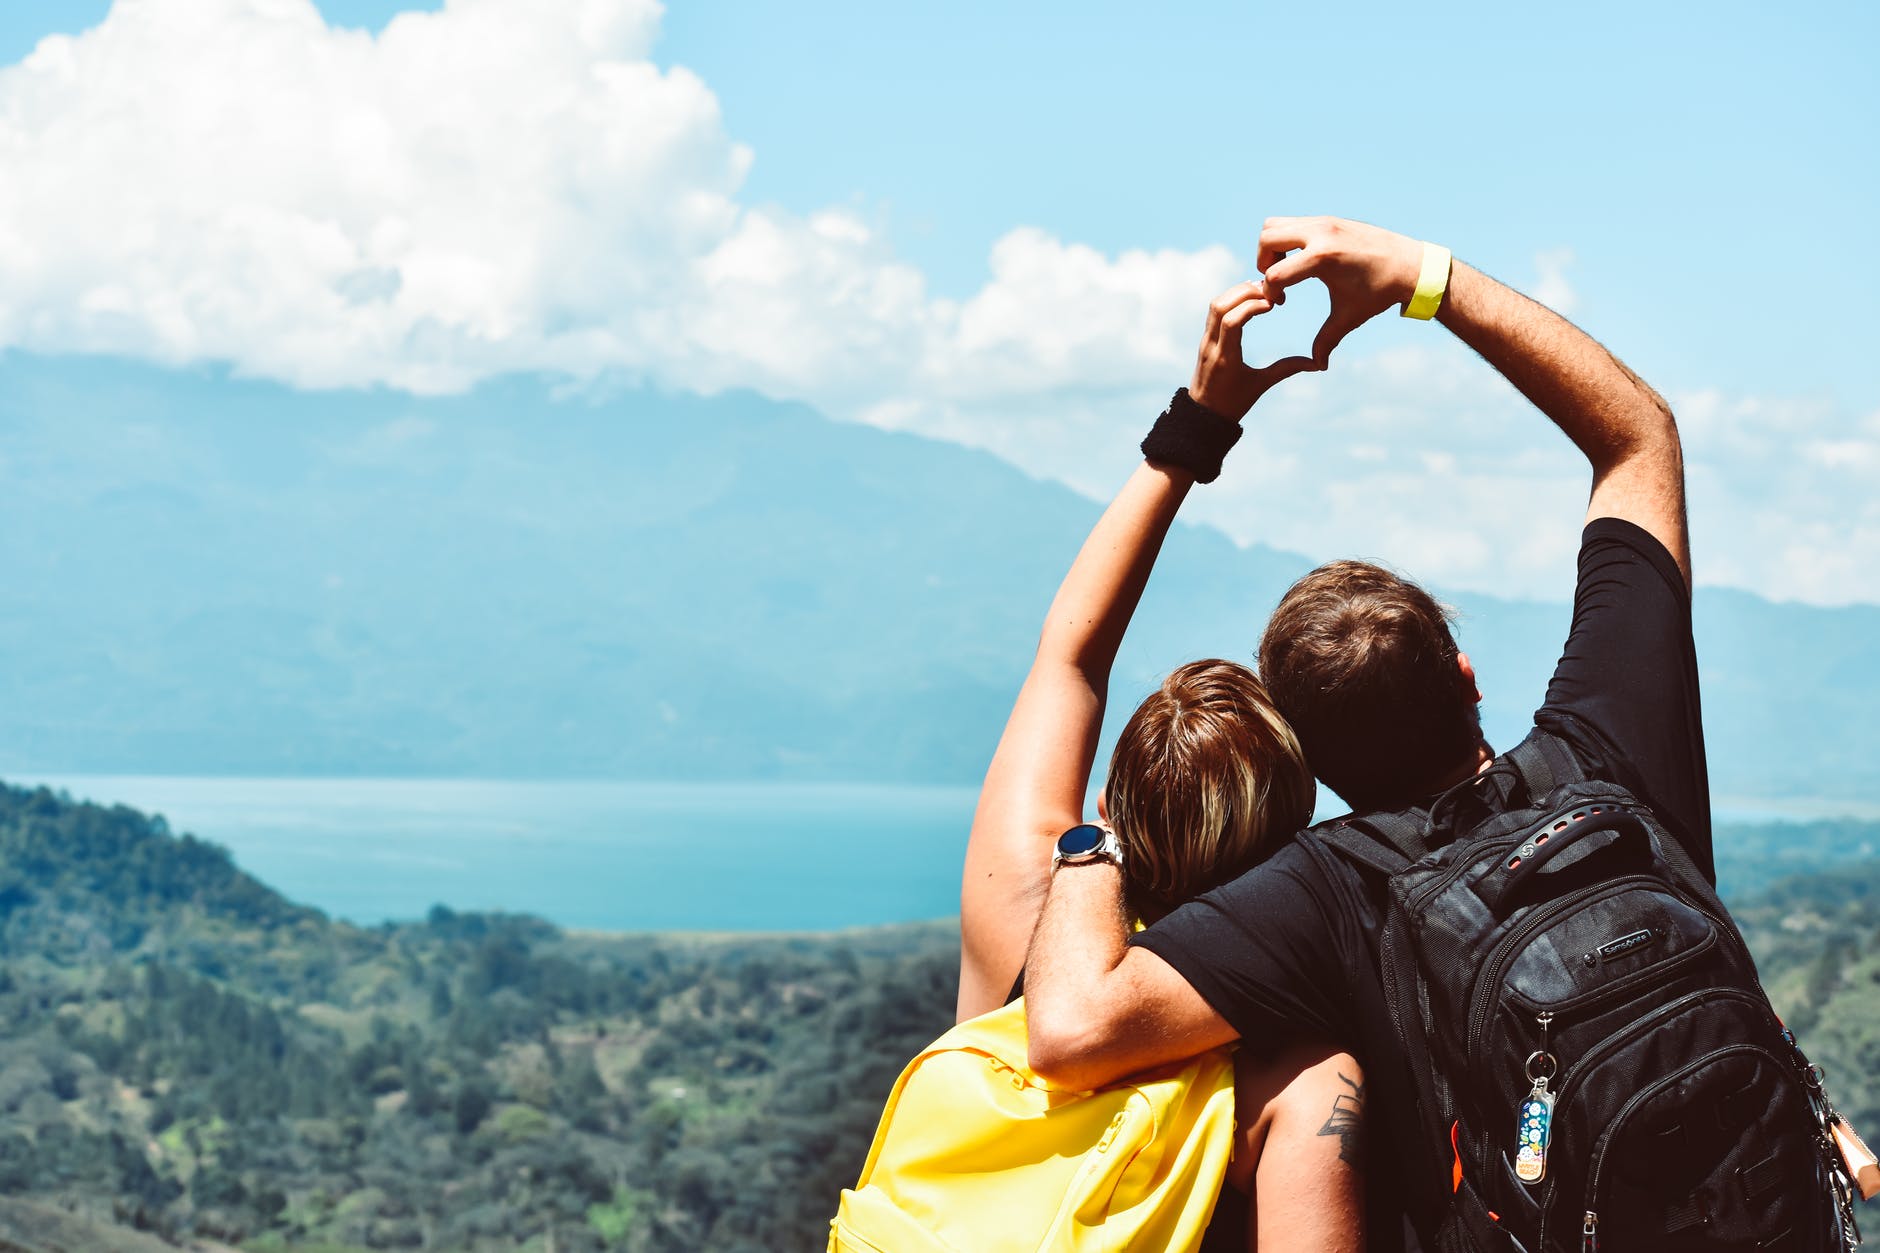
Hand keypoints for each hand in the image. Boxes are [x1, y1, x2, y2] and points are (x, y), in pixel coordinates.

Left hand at [1189, 280, 1318, 421]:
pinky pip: (1214, 311)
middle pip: (1220, 306)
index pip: (1232, 321)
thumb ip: (1286, 369)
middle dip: (1244, 293)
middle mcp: (1211, 345)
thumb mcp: (1261, 385)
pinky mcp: (1205, 339)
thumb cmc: (1234, 404)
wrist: (1203, 415)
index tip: (1273, 304)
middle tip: (1269, 291)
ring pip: (1214, 305)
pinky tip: (1248, 298)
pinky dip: (1230, 299)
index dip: (1252, 306)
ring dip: (1236, 293)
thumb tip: (1317, 364)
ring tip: (1261, 290)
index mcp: (1225, 358)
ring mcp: (1205, 341)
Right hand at [1257, 216, 1424, 365]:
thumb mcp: (1350, 317)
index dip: (1270, 293)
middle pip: (1267, 239)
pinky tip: (1302, 261)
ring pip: (1274, 225)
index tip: (1282, 304)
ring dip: (1272, 248)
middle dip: (1263, 262)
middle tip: (1276, 282)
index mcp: (1323, 258)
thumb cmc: (1380, 292)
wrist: (1411, 265)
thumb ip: (1327, 340)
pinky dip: (1286, 240)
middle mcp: (1321, 233)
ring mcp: (1325, 222)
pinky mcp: (1329, 219)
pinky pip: (1292, 223)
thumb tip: (1318, 365)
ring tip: (1286, 269)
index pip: (1275, 273)